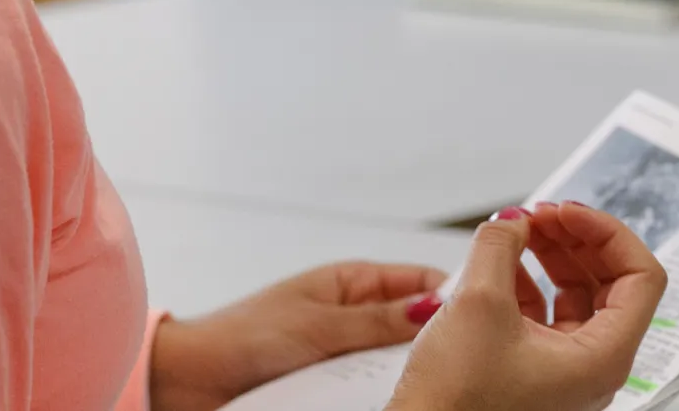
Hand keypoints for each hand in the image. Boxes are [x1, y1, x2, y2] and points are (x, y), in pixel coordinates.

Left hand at [151, 262, 446, 410]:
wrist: (190, 378)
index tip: (488, 312)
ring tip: (432, 385)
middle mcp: (355, 315)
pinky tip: (398, 403)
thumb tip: (437, 307)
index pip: (421, 280)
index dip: (455, 293)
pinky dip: (384, 396)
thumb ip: (378, 320)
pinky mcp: (334, 386)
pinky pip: (371, 390)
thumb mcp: (319, 324)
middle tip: (463, 360)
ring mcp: (346, 352)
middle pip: (416, 326)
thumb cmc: (244, 335)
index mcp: (353, 282)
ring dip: (409, 374)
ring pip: (397, 363)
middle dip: (437, 342)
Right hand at [389, 203, 668, 410]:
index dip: (606, 232)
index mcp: (604, 358)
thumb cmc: (456, 404)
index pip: (641, 277)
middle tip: (540, 214)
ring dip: (552, 257)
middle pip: (611, 283)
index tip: (566, 210)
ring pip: (577, 298)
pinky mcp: (534, 374)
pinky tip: (502, 265)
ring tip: (518, 231)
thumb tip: (511, 220)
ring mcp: (564, 372)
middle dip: (576, 239)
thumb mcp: (478, 304)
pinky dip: (530, 283)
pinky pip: (547, 316)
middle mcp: (593, 367)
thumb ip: (500, 246)